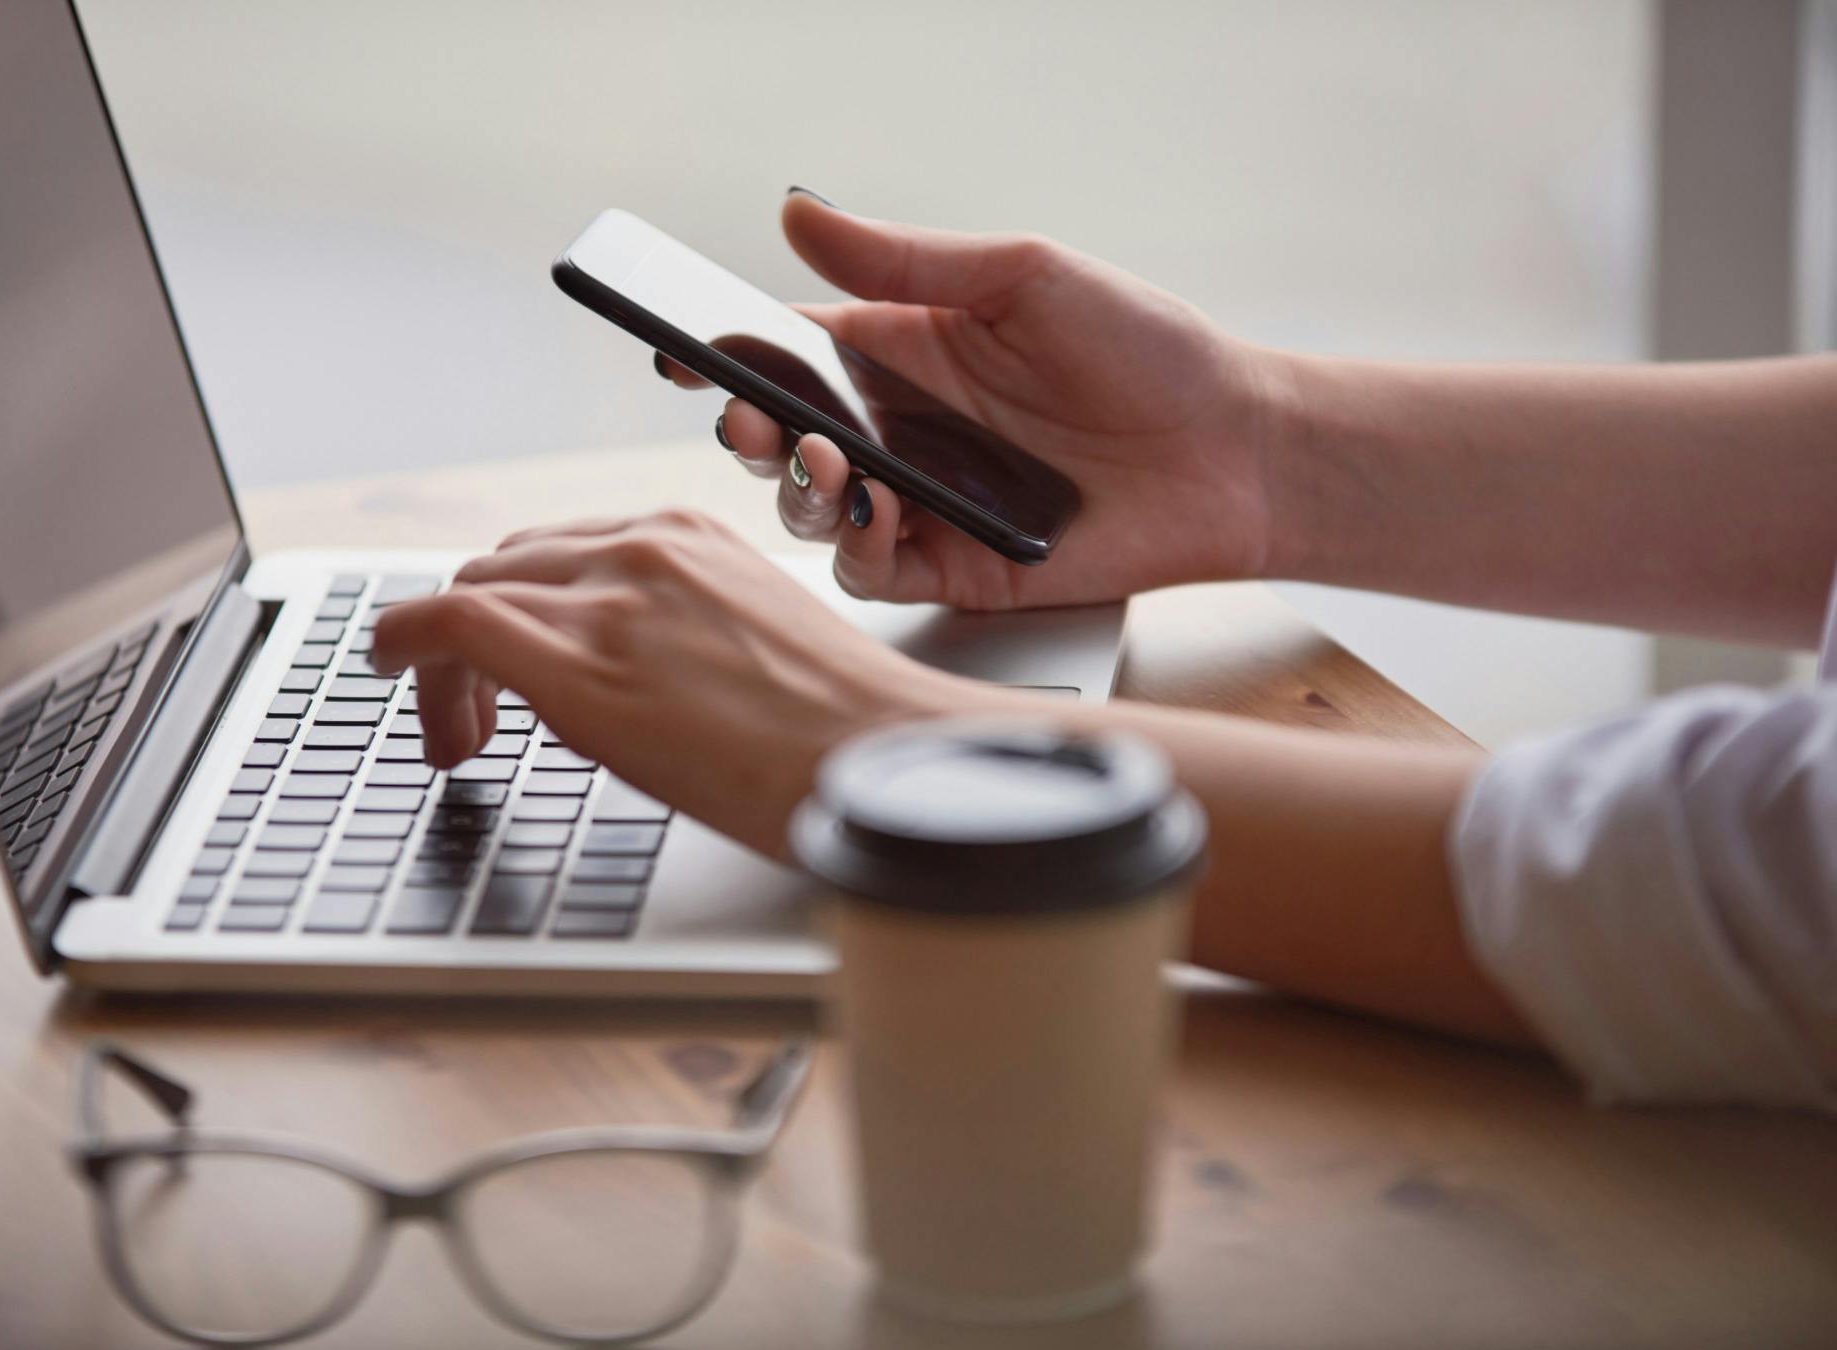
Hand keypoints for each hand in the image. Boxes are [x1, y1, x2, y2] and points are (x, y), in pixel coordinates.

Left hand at [370, 510, 1004, 858]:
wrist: (878, 758)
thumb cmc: (839, 730)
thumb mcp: (753, 647)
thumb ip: (676, 637)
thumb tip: (614, 684)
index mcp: (688, 535)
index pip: (558, 552)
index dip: (515, 611)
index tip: (510, 673)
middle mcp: (642, 546)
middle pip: (503, 567)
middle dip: (472, 640)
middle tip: (479, 723)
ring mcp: (608, 596)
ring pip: (468, 591)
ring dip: (443, 665)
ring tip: (462, 739)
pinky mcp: (578, 658)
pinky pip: (448, 623)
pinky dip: (399, 641)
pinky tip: (388, 671)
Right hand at [664, 190, 1285, 608]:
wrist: (1233, 450)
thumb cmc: (1144, 352)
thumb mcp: (1021, 277)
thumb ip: (905, 258)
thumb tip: (798, 213)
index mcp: (902, 351)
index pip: (787, 352)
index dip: (725, 355)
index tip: (679, 352)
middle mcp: (900, 430)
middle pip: (783, 438)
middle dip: (746, 431)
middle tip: (745, 419)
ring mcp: (923, 503)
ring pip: (813, 511)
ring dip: (799, 490)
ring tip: (827, 462)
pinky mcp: (954, 567)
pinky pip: (872, 571)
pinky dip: (859, 548)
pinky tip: (881, 513)